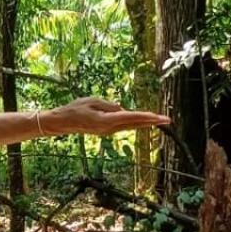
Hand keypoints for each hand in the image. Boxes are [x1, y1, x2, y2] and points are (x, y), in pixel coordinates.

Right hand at [45, 97, 170, 136]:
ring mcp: (108, 131)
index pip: (129, 117)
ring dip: (146, 123)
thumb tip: (121, 109)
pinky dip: (136, 122)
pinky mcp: (107, 130)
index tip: (157, 116)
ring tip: (160, 120)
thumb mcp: (91, 101)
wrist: (62, 122)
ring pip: (131, 125)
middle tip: (168, 119)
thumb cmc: (74, 109)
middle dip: (151, 121)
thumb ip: (108, 105)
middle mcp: (109, 128)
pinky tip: (144, 121)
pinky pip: (125, 125)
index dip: (145, 116)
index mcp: (105, 121)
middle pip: (134, 124)